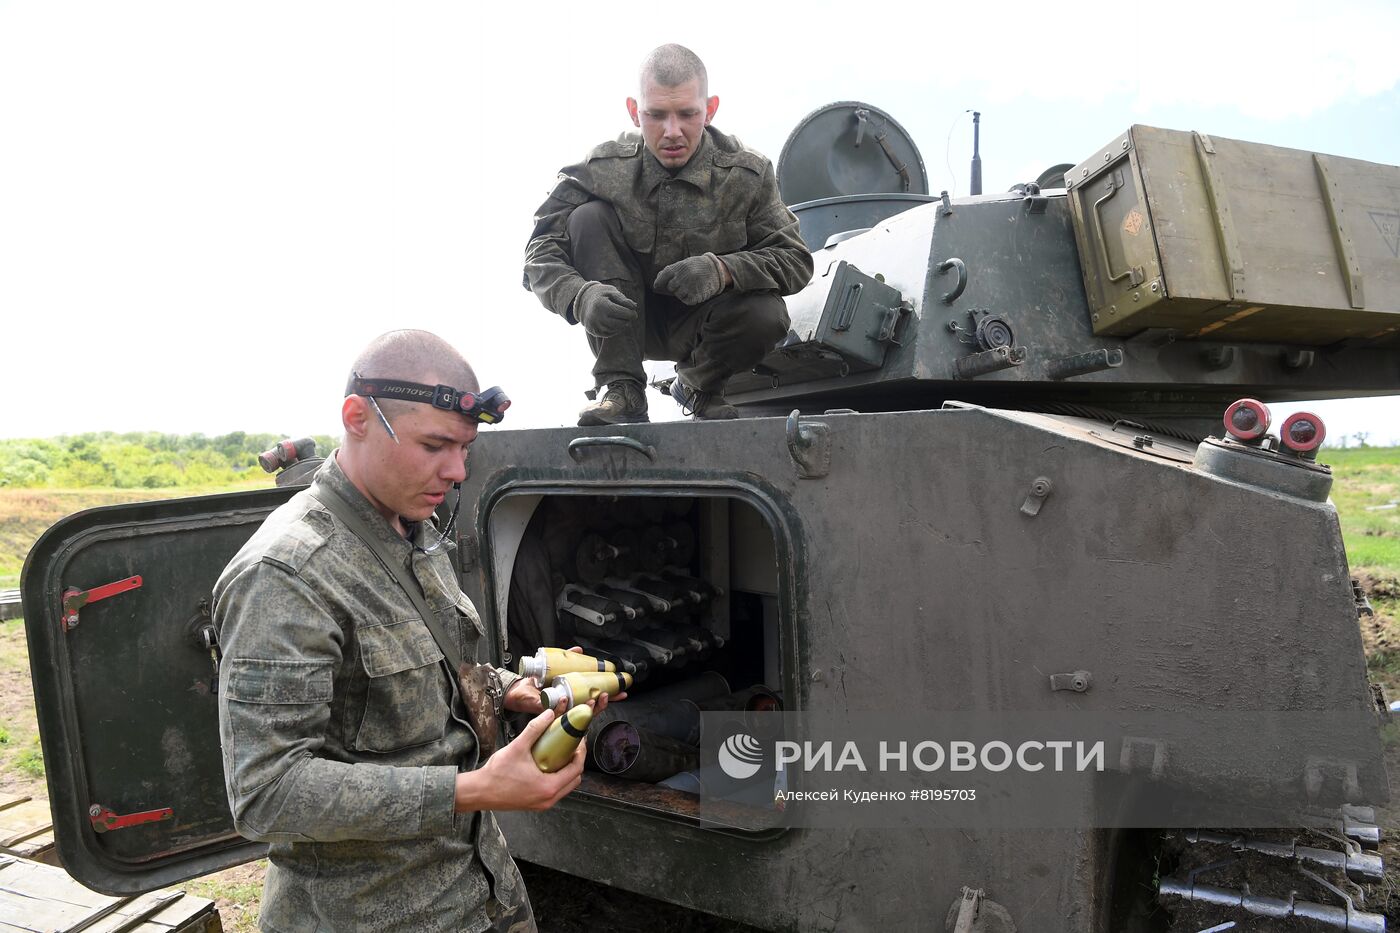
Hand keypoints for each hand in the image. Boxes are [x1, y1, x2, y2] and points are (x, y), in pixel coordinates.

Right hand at [455, 708, 583, 811]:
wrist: (479, 792)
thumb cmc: (496, 774)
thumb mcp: (517, 747)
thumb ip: (535, 729)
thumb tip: (549, 714)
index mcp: (549, 787)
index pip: (576, 769)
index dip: (580, 753)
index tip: (579, 741)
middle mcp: (549, 799)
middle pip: (574, 779)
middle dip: (576, 761)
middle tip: (572, 746)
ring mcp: (542, 804)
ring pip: (565, 787)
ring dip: (567, 771)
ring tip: (561, 754)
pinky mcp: (536, 805)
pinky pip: (555, 792)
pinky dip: (557, 779)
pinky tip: (548, 766)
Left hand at [504, 646, 625, 712]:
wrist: (514, 692)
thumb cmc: (533, 685)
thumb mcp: (553, 668)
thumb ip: (567, 659)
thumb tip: (579, 650)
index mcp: (572, 698)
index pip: (594, 701)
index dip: (608, 698)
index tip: (621, 693)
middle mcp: (567, 708)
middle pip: (590, 710)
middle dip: (602, 704)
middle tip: (609, 697)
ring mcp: (557, 712)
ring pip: (576, 714)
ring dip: (587, 708)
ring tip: (595, 699)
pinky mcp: (544, 713)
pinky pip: (555, 713)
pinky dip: (562, 707)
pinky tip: (567, 700)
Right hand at [575, 282, 636, 337]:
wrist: (583, 301)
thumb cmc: (601, 294)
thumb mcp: (611, 292)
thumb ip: (623, 299)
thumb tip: (634, 307)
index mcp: (601, 305)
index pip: (623, 313)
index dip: (631, 313)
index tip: (634, 311)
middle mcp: (597, 317)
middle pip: (621, 323)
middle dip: (627, 319)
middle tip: (628, 315)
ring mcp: (595, 325)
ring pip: (616, 329)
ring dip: (622, 324)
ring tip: (620, 317)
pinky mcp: (594, 331)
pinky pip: (610, 333)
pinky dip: (615, 329)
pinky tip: (614, 322)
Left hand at [654, 253, 725, 305]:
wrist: (716, 269)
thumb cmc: (698, 266)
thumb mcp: (685, 263)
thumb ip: (672, 271)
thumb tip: (658, 281)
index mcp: (677, 268)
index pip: (662, 278)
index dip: (658, 283)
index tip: (656, 286)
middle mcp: (680, 278)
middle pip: (671, 287)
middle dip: (675, 286)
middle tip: (684, 283)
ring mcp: (687, 288)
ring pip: (678, 294)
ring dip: (683, 292)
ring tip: (692, 285)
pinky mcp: (694, 296)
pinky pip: (686, 300)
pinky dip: (689, 298)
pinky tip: (695, 291)